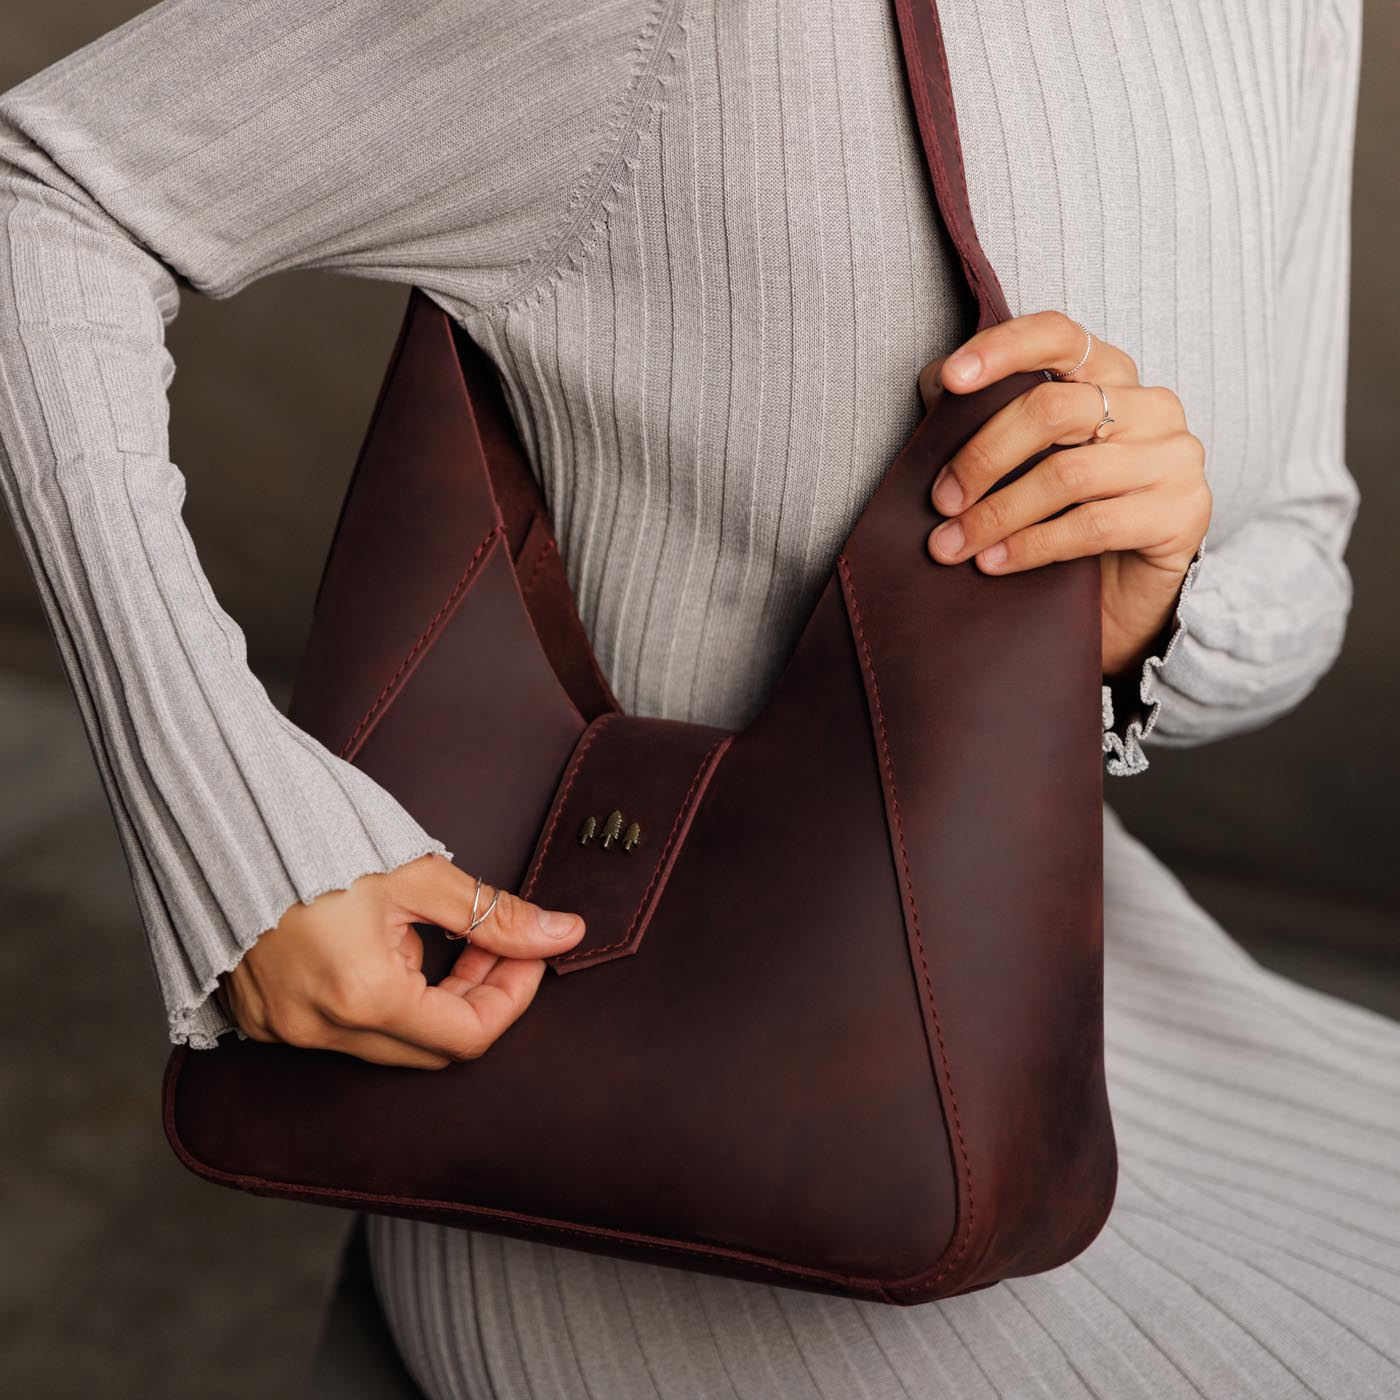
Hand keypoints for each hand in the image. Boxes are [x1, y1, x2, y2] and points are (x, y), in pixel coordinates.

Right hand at [215, 852, 583, 1068]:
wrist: (217, 817)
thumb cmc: (314, 837)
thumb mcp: (418, 873)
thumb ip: (495, 913)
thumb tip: (563, 933)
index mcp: (362, 997)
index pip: (468, 1036)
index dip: (512, 995)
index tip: (528, 952)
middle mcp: (318, 1028)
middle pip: (430, 1047)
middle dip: (476, 995)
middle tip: (494, 941)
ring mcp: (282, 1029)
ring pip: (386, 1041)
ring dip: (428, 996)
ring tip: (432, 931)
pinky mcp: (260, 1016)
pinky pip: (338, 1029)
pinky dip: (376, 998)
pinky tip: (380, 944)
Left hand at [917, 310, 1210, 679]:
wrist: (1125, 596)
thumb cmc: (1066, 517)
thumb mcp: (1024, 463)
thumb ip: (987, 417)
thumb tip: (935, 381)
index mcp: (1110, 376)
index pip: (1057, 336)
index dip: (1001, 350)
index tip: (950, 380)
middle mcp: (1151, 406)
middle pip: (1052, 410)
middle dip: (983, 457)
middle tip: (941, 500)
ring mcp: (1174, 457)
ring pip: (1068, 474)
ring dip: (997, 513)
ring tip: (953, 544)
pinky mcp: (1182, 513)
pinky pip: (1092, 526)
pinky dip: (1032, 546)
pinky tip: (994, 563)